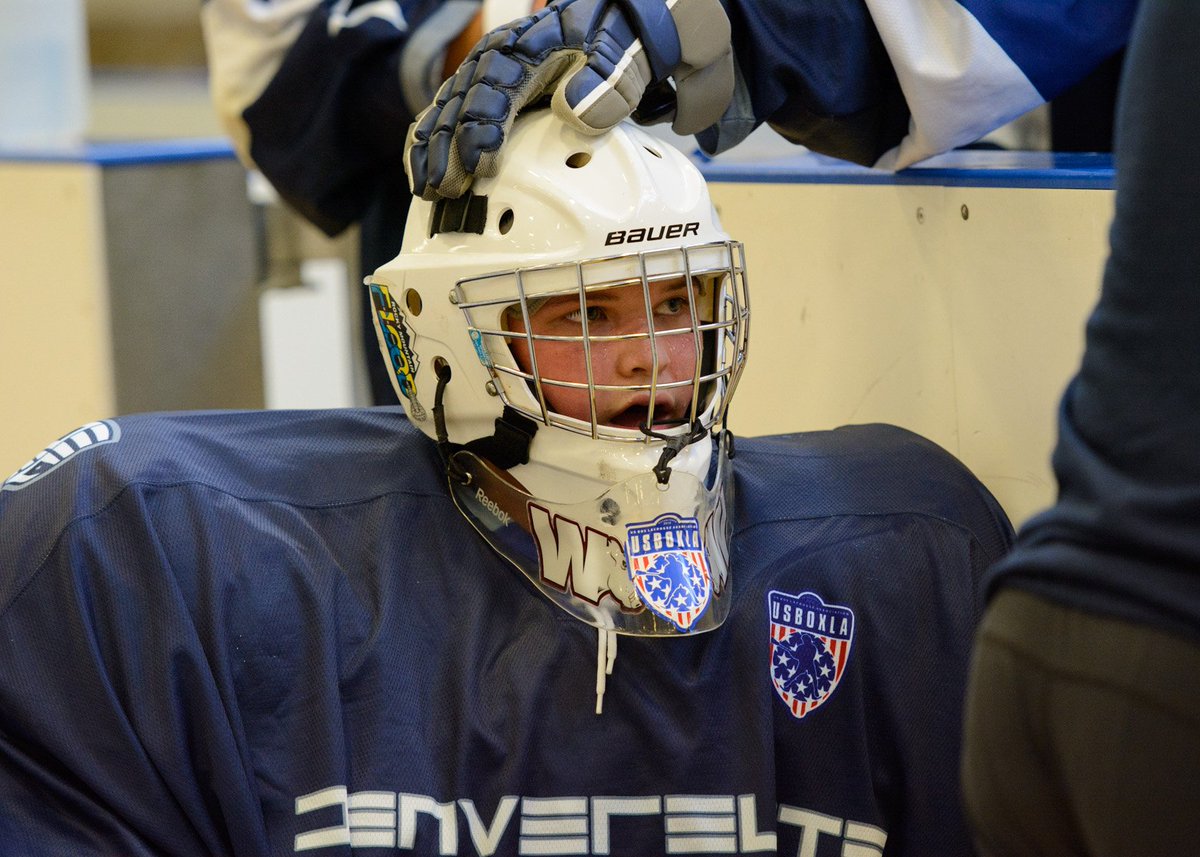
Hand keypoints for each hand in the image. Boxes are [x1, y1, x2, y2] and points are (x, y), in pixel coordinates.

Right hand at [405, 0, 733, 199]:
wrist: (611, 27)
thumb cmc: (614, 43)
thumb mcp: (620, 55)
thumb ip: (604, 82)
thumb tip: (573, 112)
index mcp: (527, 46)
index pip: (495, 87)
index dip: (483, 127)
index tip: (480, 165)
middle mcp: (495, 58)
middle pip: (460, 102)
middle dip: (448, 149)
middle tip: (445, 190)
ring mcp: (484, 76)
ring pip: (445, 111)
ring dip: (432, 152)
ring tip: (427, 192)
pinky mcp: (480, 93)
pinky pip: (444, 116)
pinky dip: (429, 145)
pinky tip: (421, 176)